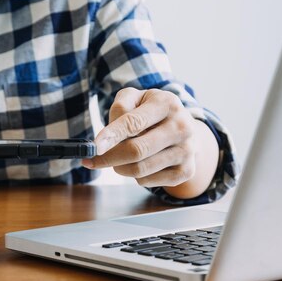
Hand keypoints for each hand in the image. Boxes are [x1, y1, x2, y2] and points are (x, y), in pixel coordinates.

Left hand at [82, 88, 211, 190]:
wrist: (181, 127)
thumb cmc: (149, 111)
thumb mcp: (134, 98)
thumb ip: (119, 108)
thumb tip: (107, 137)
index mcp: (166, 103)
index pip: (134, 122)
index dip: (112, 135)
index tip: (95, 146)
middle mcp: (182, 126)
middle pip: (136, 150)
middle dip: (109, 157)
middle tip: (95, 158)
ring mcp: (187, 150)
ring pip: (140, 169)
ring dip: (120, 167)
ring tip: (119, 158)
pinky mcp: (186, 171)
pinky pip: (148, 181)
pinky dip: (135, 176)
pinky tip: (137, 164)